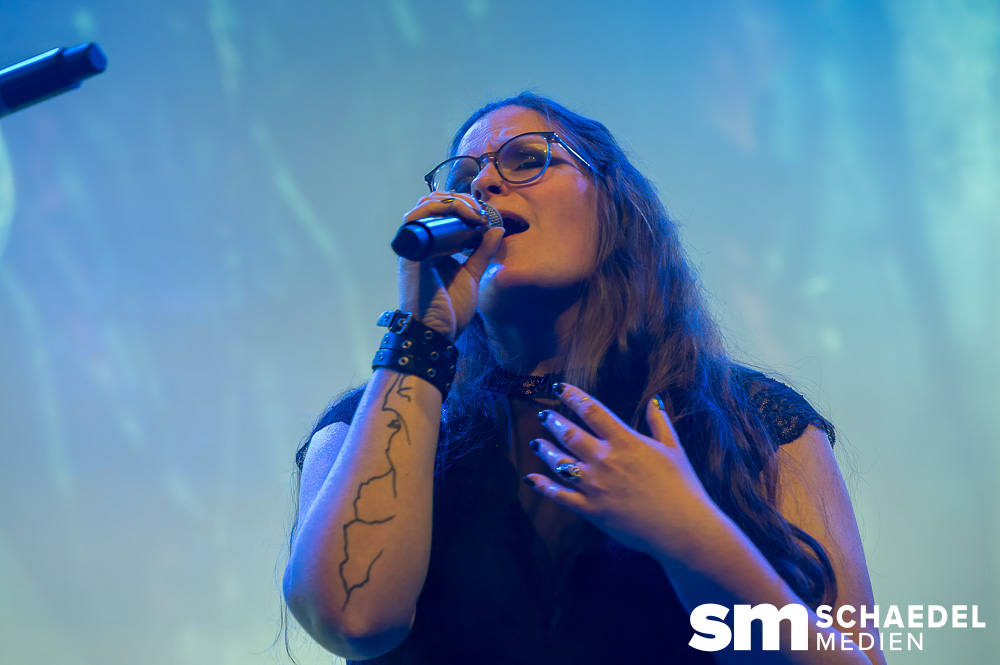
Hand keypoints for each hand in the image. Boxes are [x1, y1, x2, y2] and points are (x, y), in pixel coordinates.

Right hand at [397, 192, 503, 339]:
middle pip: (431, 204)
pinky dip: (441, 213)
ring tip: (473, 213)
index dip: (462, 205)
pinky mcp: (410, 254)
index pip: (439, 213)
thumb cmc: (450, 310)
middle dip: (458, 200)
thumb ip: (482, 252)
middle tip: (480, 211)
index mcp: (431, 248)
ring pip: (423, 207)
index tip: (485, 215)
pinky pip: (417, 221)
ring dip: (450, 202)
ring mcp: (412, 248)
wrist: (436, 333)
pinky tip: (464, 221)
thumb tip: (496, 229)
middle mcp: (419, 244)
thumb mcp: (472, 274)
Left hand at [525, 383, 719, 559]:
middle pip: (570, 433)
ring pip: (560, 462)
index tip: (559, 387)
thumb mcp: (674, 448)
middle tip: (544, 415)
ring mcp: (595, 485)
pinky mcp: (591, 510)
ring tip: (536, 443)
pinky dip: (543, 486)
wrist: (682, 528)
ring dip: (545, 450)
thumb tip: (654, 400)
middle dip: (553, 421)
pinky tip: (531, 478)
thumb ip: (660, 423)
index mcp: (625, 441)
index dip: (572, 395)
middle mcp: (605, 459)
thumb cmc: (682, 487)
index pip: (592, 410)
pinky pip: (560, 496)